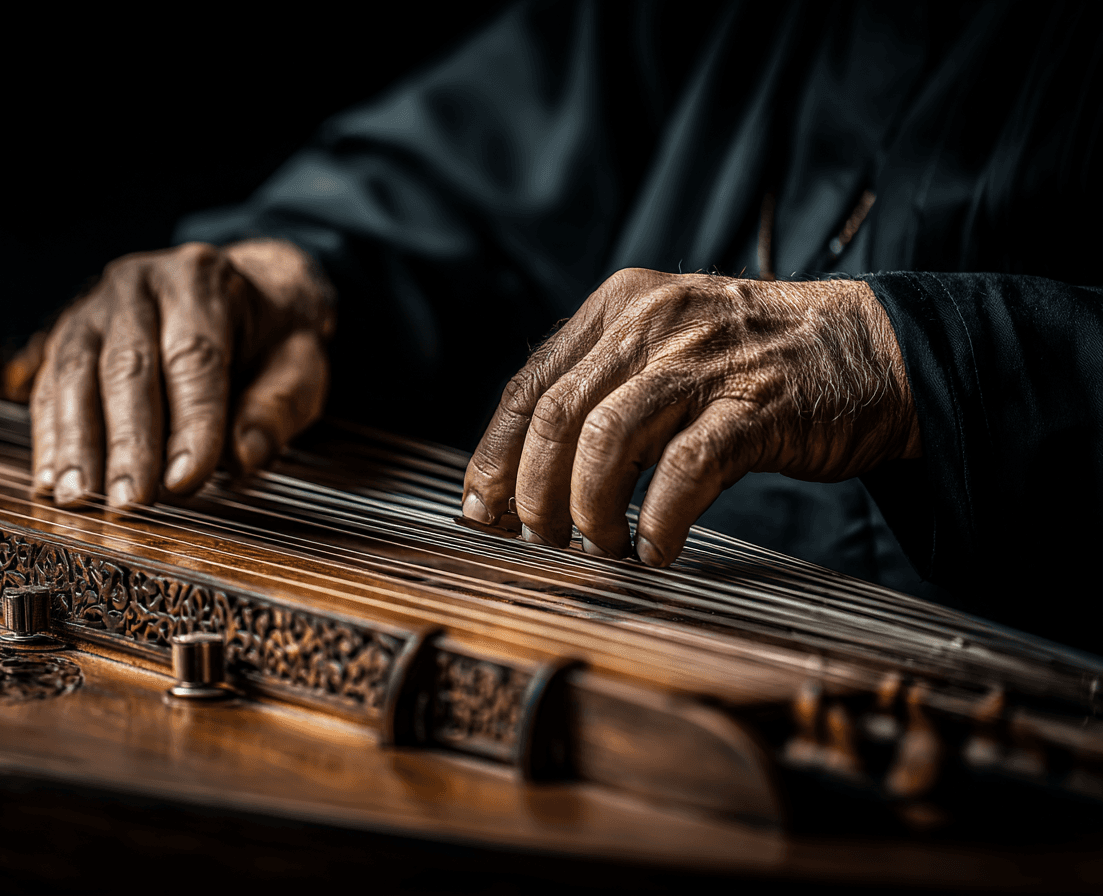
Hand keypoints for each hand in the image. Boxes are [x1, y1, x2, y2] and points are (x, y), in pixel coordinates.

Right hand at [31, 239, 333, 506]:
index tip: (187, 480)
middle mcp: (139, 284)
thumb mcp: (299, 362)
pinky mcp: (68, 338)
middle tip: (130, 502)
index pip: (194, 357)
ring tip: (79, 499)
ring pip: (76, 376)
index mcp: (202, 280)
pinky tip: (51, 483)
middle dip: (128, 442)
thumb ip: (279, 405)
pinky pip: (51, 388)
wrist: (242, 291)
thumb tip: (246, 456)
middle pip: (128, 367)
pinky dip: (50, 439)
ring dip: (76, 444)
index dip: (191, 423)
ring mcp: (95, 308)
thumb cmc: (270, 337)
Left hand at [461, 270, 920, 563]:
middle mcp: (653, 324)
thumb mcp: (668, 350)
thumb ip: (604, 392)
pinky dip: (658, 518)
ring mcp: (705, 360)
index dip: (496, 455)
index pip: (530, 386)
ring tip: (600, 546)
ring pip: (606, 440)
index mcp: (619, 308)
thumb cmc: (756, 366)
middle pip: (556, 416)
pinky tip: (657, 548)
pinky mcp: (757, 403)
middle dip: (533, 492)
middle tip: (539, 539)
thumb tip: (527, 478)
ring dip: (588, 509)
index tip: (482, 509)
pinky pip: (684, 469)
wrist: (873, 350)